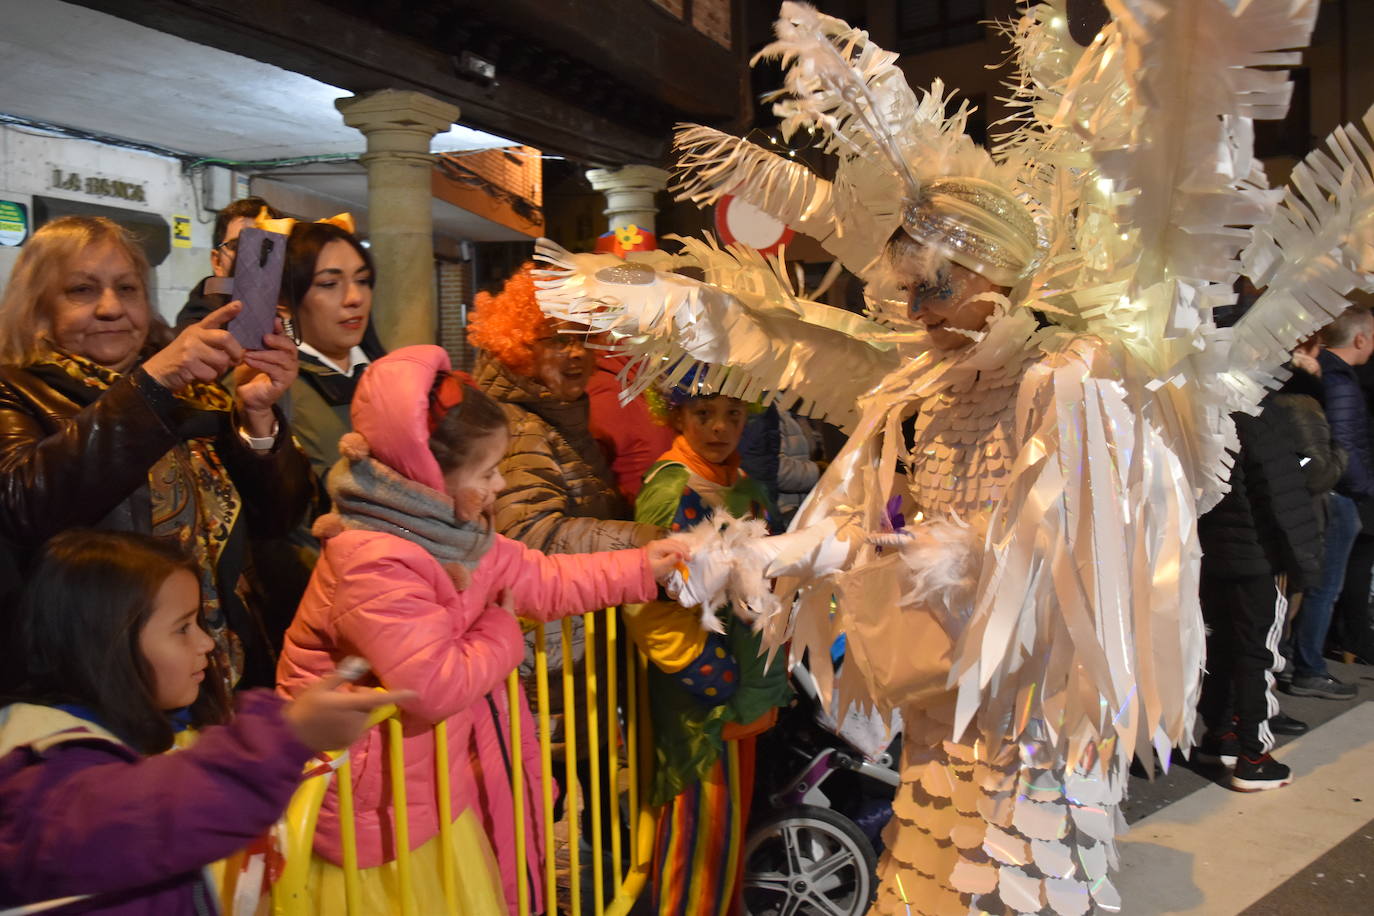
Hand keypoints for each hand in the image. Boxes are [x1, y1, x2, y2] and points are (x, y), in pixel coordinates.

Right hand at [141, 301, 244, 390]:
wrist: (157, 372)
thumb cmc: (180, 359)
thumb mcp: (194, 345)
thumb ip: (213, 345)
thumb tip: (239, 353)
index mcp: (197, 329)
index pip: (214, 318)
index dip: (227, 311)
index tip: (239, 304)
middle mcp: (194, 335)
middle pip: (225, 338)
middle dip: (235, 352)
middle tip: (235, 361)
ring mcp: (190, 348)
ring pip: (221, 360)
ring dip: (220, 370)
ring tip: (208, 370)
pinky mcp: (187, 363)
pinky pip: (211, 374)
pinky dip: (209, 379)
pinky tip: (198, 376)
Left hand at [233, 317, 298, 434]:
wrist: (248, 397)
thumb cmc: (249, 374)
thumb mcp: (251, 354)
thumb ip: (255, 342)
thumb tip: (250, 324)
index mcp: (284, 352)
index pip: (286, 337)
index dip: (280, 329)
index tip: (273, 321)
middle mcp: (290, 361)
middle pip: (290, 347)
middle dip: (277, 340)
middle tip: (264, 337)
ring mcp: (289, 373)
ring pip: (282, 358)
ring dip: (264, 354)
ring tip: (249, 352)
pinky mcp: (284, 383)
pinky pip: (275, 370)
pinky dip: (261, 364)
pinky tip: (249, 361)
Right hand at [284, 672, 416, 751]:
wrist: (291, 736)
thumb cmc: (306, 707)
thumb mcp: (321, 686)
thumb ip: (343, 675)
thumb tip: (362, 662)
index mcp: (353, 706)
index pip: (380, 699)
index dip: (399, 696)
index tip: (415, 694)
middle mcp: (357, 721)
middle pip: (368, 704)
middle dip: (360, 697)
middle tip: (341, 693)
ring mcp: (353, 733)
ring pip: (362, 715)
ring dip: (354, 709)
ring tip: (333, 708)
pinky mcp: (348, 742)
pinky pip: (356, 727)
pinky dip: (349, 721)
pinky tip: (332, 720)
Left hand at [646, 538, 690, 584]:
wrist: (634, 571)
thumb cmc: (648, 570)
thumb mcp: (660, 567)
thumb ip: (671, 560)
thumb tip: (681, 554)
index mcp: (658, 546)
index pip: (674, 547)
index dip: (683, 553)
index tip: (689, 560)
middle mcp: (657, 542)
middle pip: (673, 543)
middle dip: (683, 548)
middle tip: (690, 556)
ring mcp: (655, 544)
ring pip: (671, 542)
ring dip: (679, 547)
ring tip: (687, 552)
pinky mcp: (655, 547)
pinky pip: (668, 544)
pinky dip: (675, 547)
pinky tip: (678, 550)